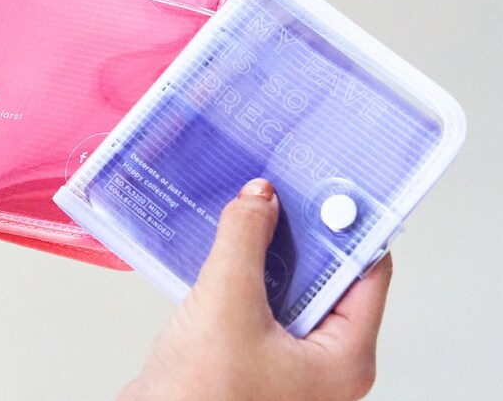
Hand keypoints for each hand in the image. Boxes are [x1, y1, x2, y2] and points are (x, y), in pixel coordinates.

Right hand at [119, 179, 391, 400]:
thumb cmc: (201, 398)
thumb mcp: (227, 302)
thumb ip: (245, 240)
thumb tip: (260, 198)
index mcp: (342, 358)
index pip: (366, 272)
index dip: (348, 226)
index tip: (326, 187)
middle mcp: (320, 360)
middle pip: (326, 275)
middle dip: (301, 231)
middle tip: (283, 188)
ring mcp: (284, 358)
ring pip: (287, 284)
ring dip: (267, 248)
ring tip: (250, 208)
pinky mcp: (250, 353)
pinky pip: (257, 299)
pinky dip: (244, 270)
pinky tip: (225, 244)